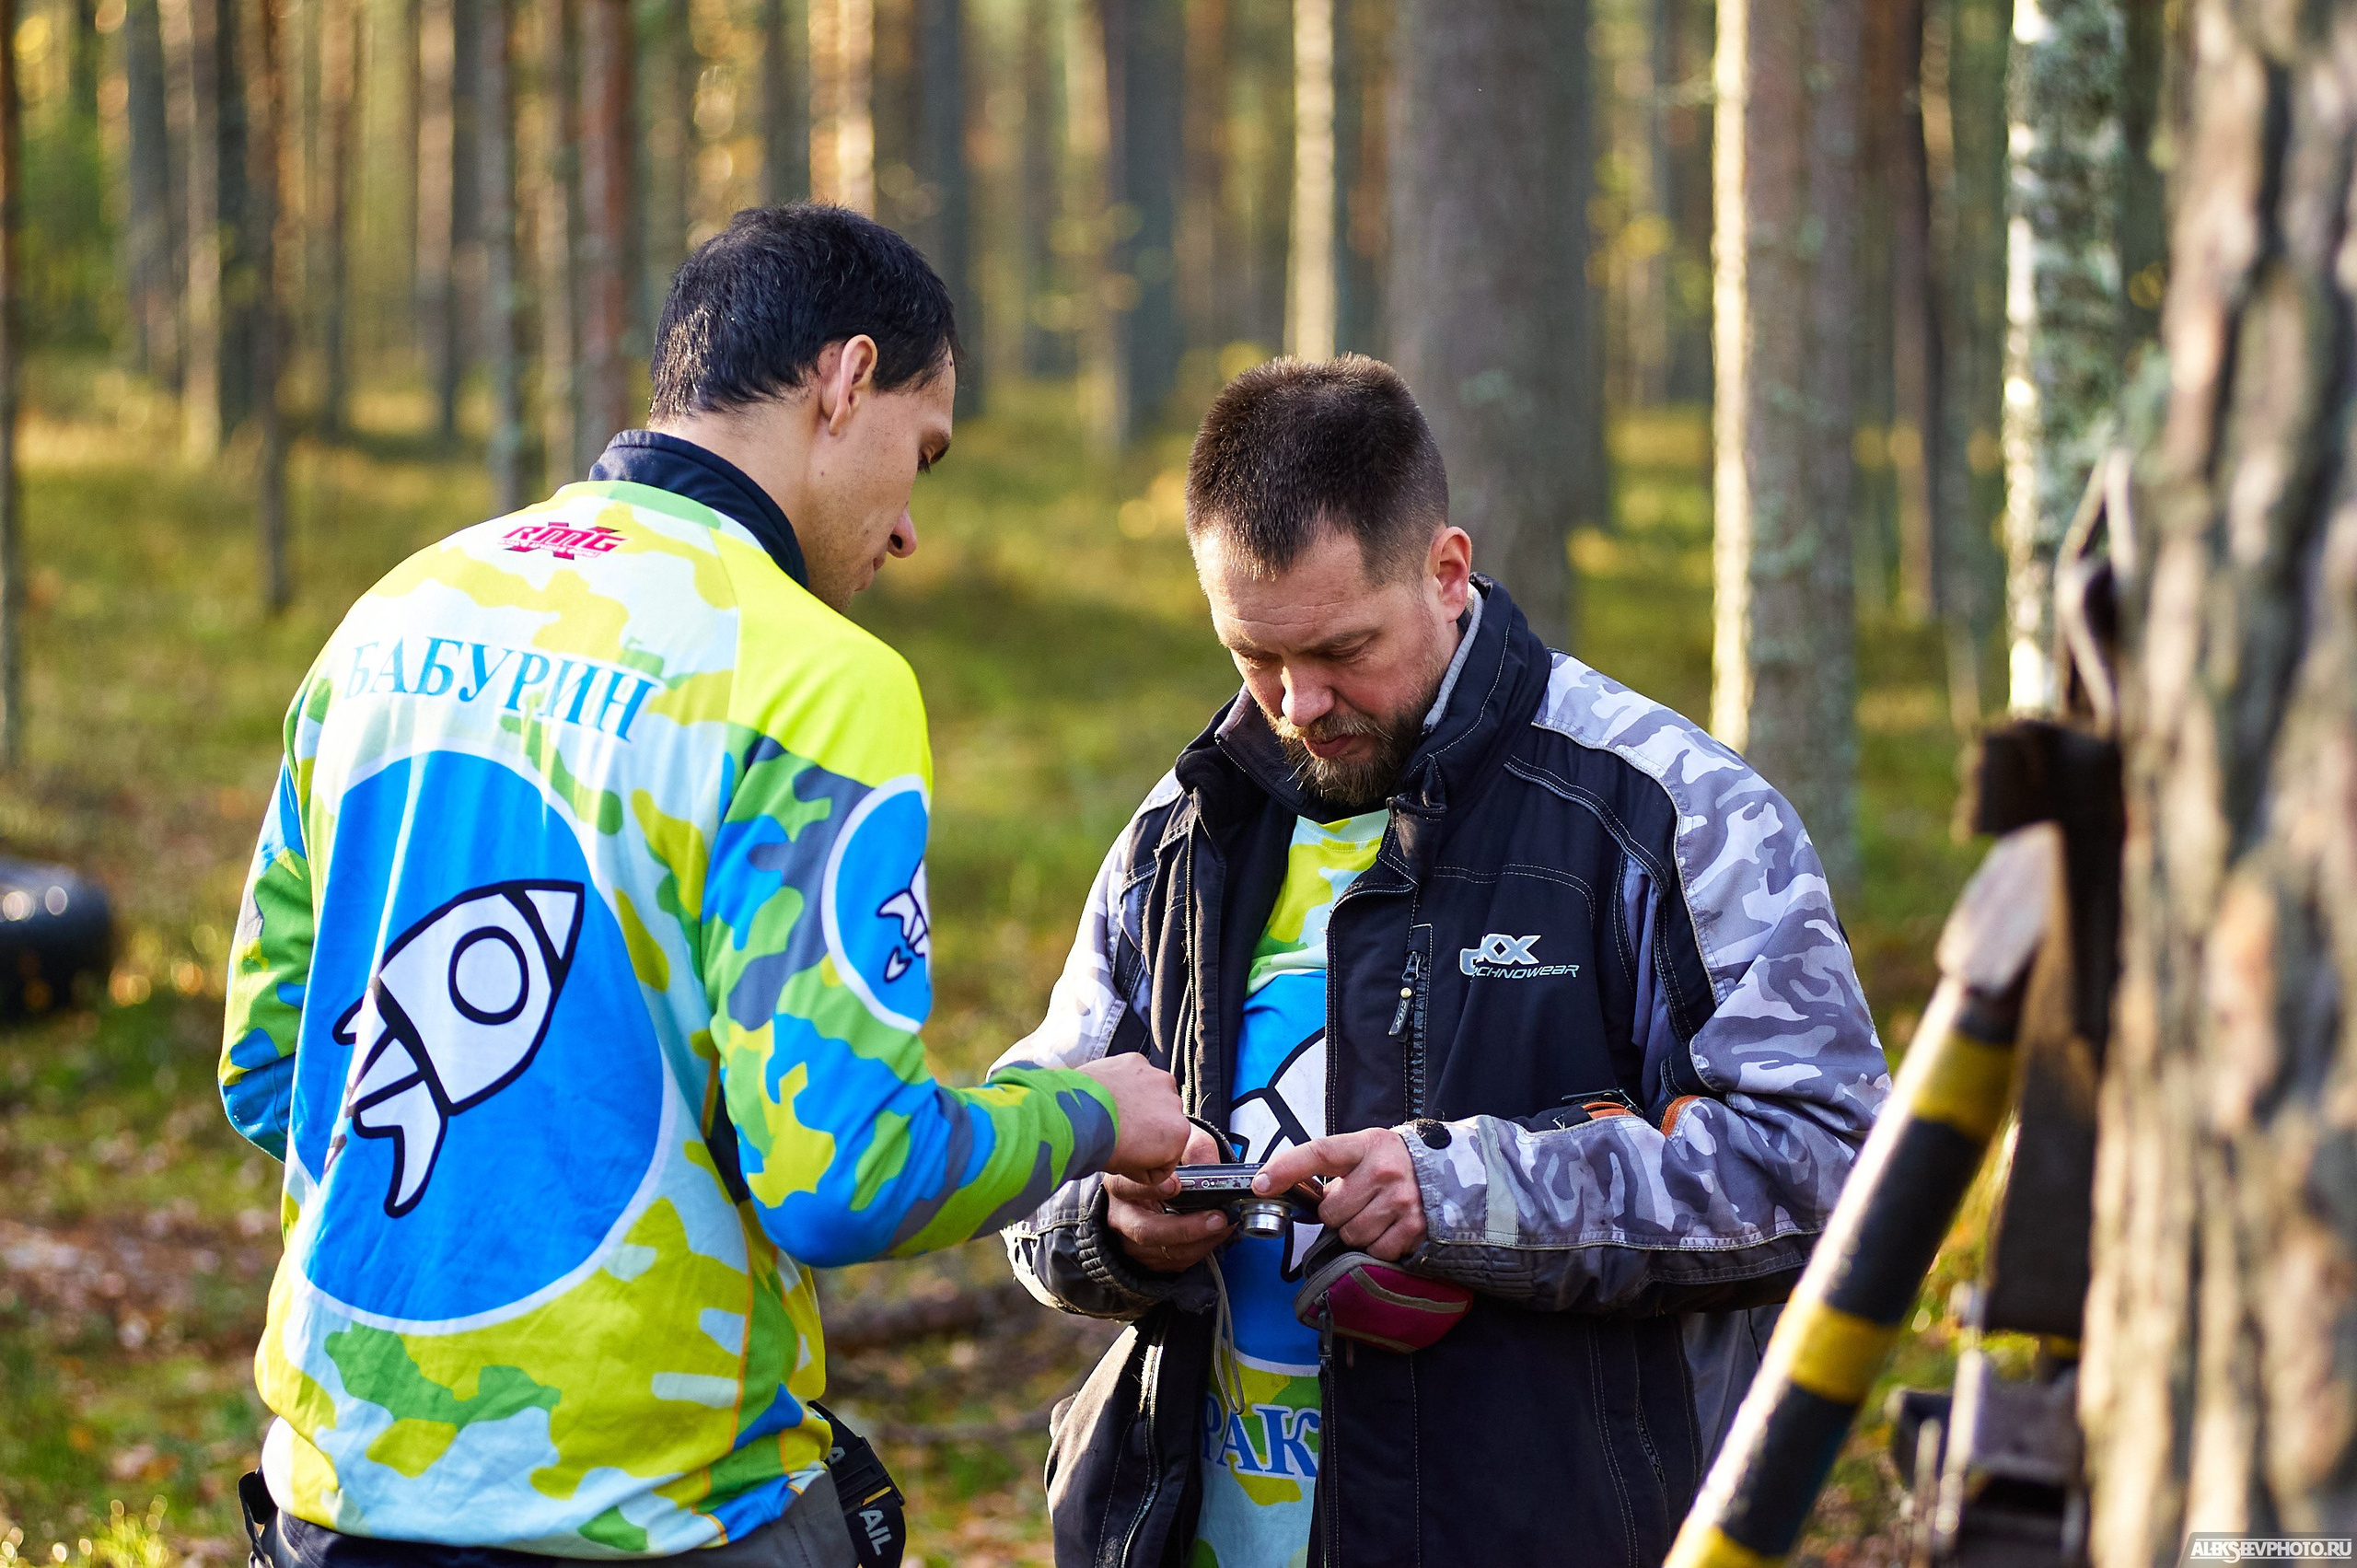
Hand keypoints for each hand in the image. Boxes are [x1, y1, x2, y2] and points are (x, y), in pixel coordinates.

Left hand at [1077, 1054, 1189, 1179]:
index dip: (1150, 1160)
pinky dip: (1125, 1083)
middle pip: (1163, 1121)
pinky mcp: (1136, 1061)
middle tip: (1121, 1135)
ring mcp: (1156, 1078)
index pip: (1170, 1154)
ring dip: (1139, 1102)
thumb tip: (1151, 1169)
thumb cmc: (1100, 1145)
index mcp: (1178, 1133)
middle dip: (1147, 1128)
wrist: (1073, 1116)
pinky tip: (1109, 1094)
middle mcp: (1174, 1102)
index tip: (1133, 1159)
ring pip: (1152, 1096)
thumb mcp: (1130, 1171)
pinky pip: (1136, 1076)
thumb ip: (1149, 1171)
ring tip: (1113, 1113)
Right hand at [1105, 1126, 1230, 1273]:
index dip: (1150, 1188)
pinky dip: (1202, 1248)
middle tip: (1218, 1217)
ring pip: (1167, 1251)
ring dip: (1202, 1241)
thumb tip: (1211, 1167)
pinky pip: (1178, 1261)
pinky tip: (1217, 1232)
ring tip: (1226, 1223)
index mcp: (1120, 1184)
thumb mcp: (1176, 1146)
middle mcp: (1121, 1216)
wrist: (1155, 1186)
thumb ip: (1194, 1150)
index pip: (1126, 1188)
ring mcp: (1133, 1243)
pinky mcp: (1149, 1259)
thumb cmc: (1163, 1165)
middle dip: (1186, 1228)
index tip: (1176, 1185)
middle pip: (1146, 1231)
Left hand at [1256, 1129, 1427, 1261]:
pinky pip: (1376, 1250)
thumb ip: (1335, 1167)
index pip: (1319, 1153)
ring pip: (1350, 1234)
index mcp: (1367, 1146)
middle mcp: (1384, 1171)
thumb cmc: (1395, 1160)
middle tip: (1356, 1201)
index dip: (1286, 1168)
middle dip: (1336, 1212)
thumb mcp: (1366, 1149)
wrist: (1451, 1169)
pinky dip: (1377, 1245)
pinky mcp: (1415, 1228)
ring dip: (1355, 1230)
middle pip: (1331, 1211)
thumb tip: (1297, 1192)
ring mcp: (1401, 1201)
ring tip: (1374, 1213)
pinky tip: (1390, 1227)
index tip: (1260, 1183)